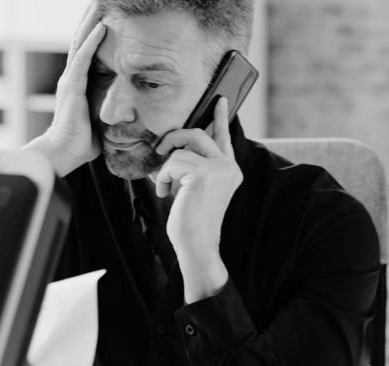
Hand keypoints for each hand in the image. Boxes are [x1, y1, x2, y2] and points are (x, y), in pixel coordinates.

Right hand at [23, 4, 104, 175]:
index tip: (104, 18)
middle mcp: (70, 79)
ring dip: (91, 23)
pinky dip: (92, 42)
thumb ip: (106, 112)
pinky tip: (102, 27)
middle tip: (100, 3)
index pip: (85, 54)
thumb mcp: (98, 121)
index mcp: (76, 86)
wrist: (64, 154)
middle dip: (90, 21)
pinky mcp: (72, 87)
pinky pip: (83, 59)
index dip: (93, 36)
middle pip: (80, 42)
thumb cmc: (81, 144)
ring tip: (100, 5)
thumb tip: (125, 114)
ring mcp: (69, 81)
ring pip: (80, 44)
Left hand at [154, 98, 242, 302]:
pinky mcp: (203, 174)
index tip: (220, 99)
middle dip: (174, 139)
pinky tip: (165, 193)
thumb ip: (192, 167)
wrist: (197, 244)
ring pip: (181, 149)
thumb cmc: (192, 221)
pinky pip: (173, 162)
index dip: (220, 117)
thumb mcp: (195, 189)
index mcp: (229, 170)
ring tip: (165, 187)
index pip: (224, 137)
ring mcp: (218, 169)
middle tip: (159, 149)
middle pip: (197, 134)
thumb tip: (172, 148)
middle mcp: (228, 167)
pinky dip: (163, 177)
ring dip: (165, 168)